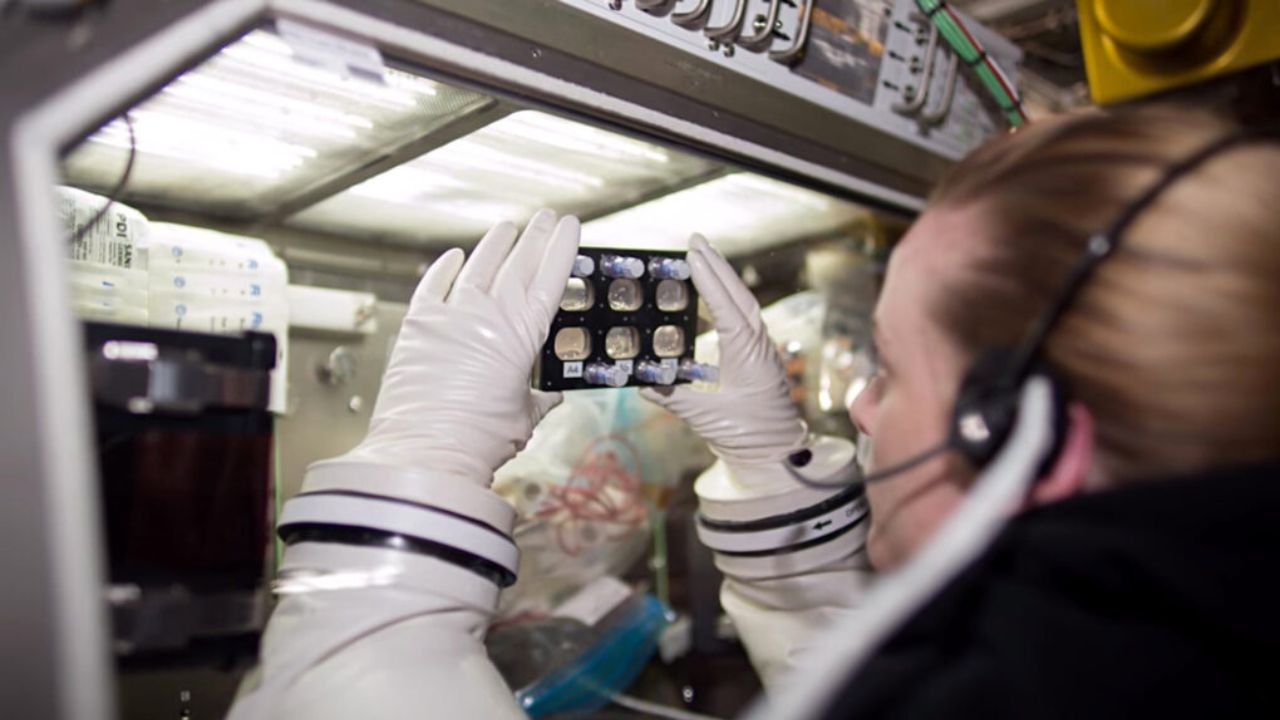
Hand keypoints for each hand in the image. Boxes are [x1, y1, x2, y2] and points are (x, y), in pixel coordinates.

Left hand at [343, 209, 579, 487]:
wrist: (427, 451)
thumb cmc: (479, 440)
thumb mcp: (521, 419)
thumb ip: (537, 401)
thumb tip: (549, 399)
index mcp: (523, 334)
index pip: (550, 278)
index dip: (562, 248)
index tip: (571, 225)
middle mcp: (490, 314)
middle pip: (518, 263)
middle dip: (535, 236)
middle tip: (546, 216)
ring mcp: (451, 314)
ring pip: (480, 266)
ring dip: (496, 244)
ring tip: (507, 227)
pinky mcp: (418, 323)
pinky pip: (433, 285)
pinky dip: (444, 268)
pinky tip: (455, 256)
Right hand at [640, 234, 806, 484]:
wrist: (778, 452)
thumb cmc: (749, 435)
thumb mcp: (706, 417)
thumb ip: (673, 398)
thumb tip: (641, 384)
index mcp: (748, 355)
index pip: (726, 308)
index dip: (709, 280)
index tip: (694, 254)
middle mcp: (757, 345)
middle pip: (737, 294)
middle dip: (716, 265)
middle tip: (695, 240)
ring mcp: (760, 347)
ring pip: (742, 302)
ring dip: (722, 277)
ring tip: (702, 255)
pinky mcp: (756, 354)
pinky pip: (741, 316)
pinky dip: (726, 297)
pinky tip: (712, 292)